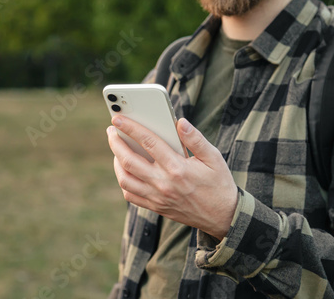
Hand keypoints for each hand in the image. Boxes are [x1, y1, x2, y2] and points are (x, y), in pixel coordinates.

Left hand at [106, 116, 237, 239]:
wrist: (222, 216)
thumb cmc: (219, 183)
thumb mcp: (214, 158)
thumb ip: (196, 139)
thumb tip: (180, 122)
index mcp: (177, 168)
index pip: (148, 142)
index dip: (130, 127)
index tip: (117, 118)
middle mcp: (164, 184)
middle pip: (129, 160)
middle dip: (116, 142)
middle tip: (111, 130)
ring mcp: (158, 198)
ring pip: (125, 180)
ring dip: (116, 162)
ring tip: (117, 149)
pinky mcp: (156, 207)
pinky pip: (131, 195)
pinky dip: (124, 181)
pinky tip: (126, 170)